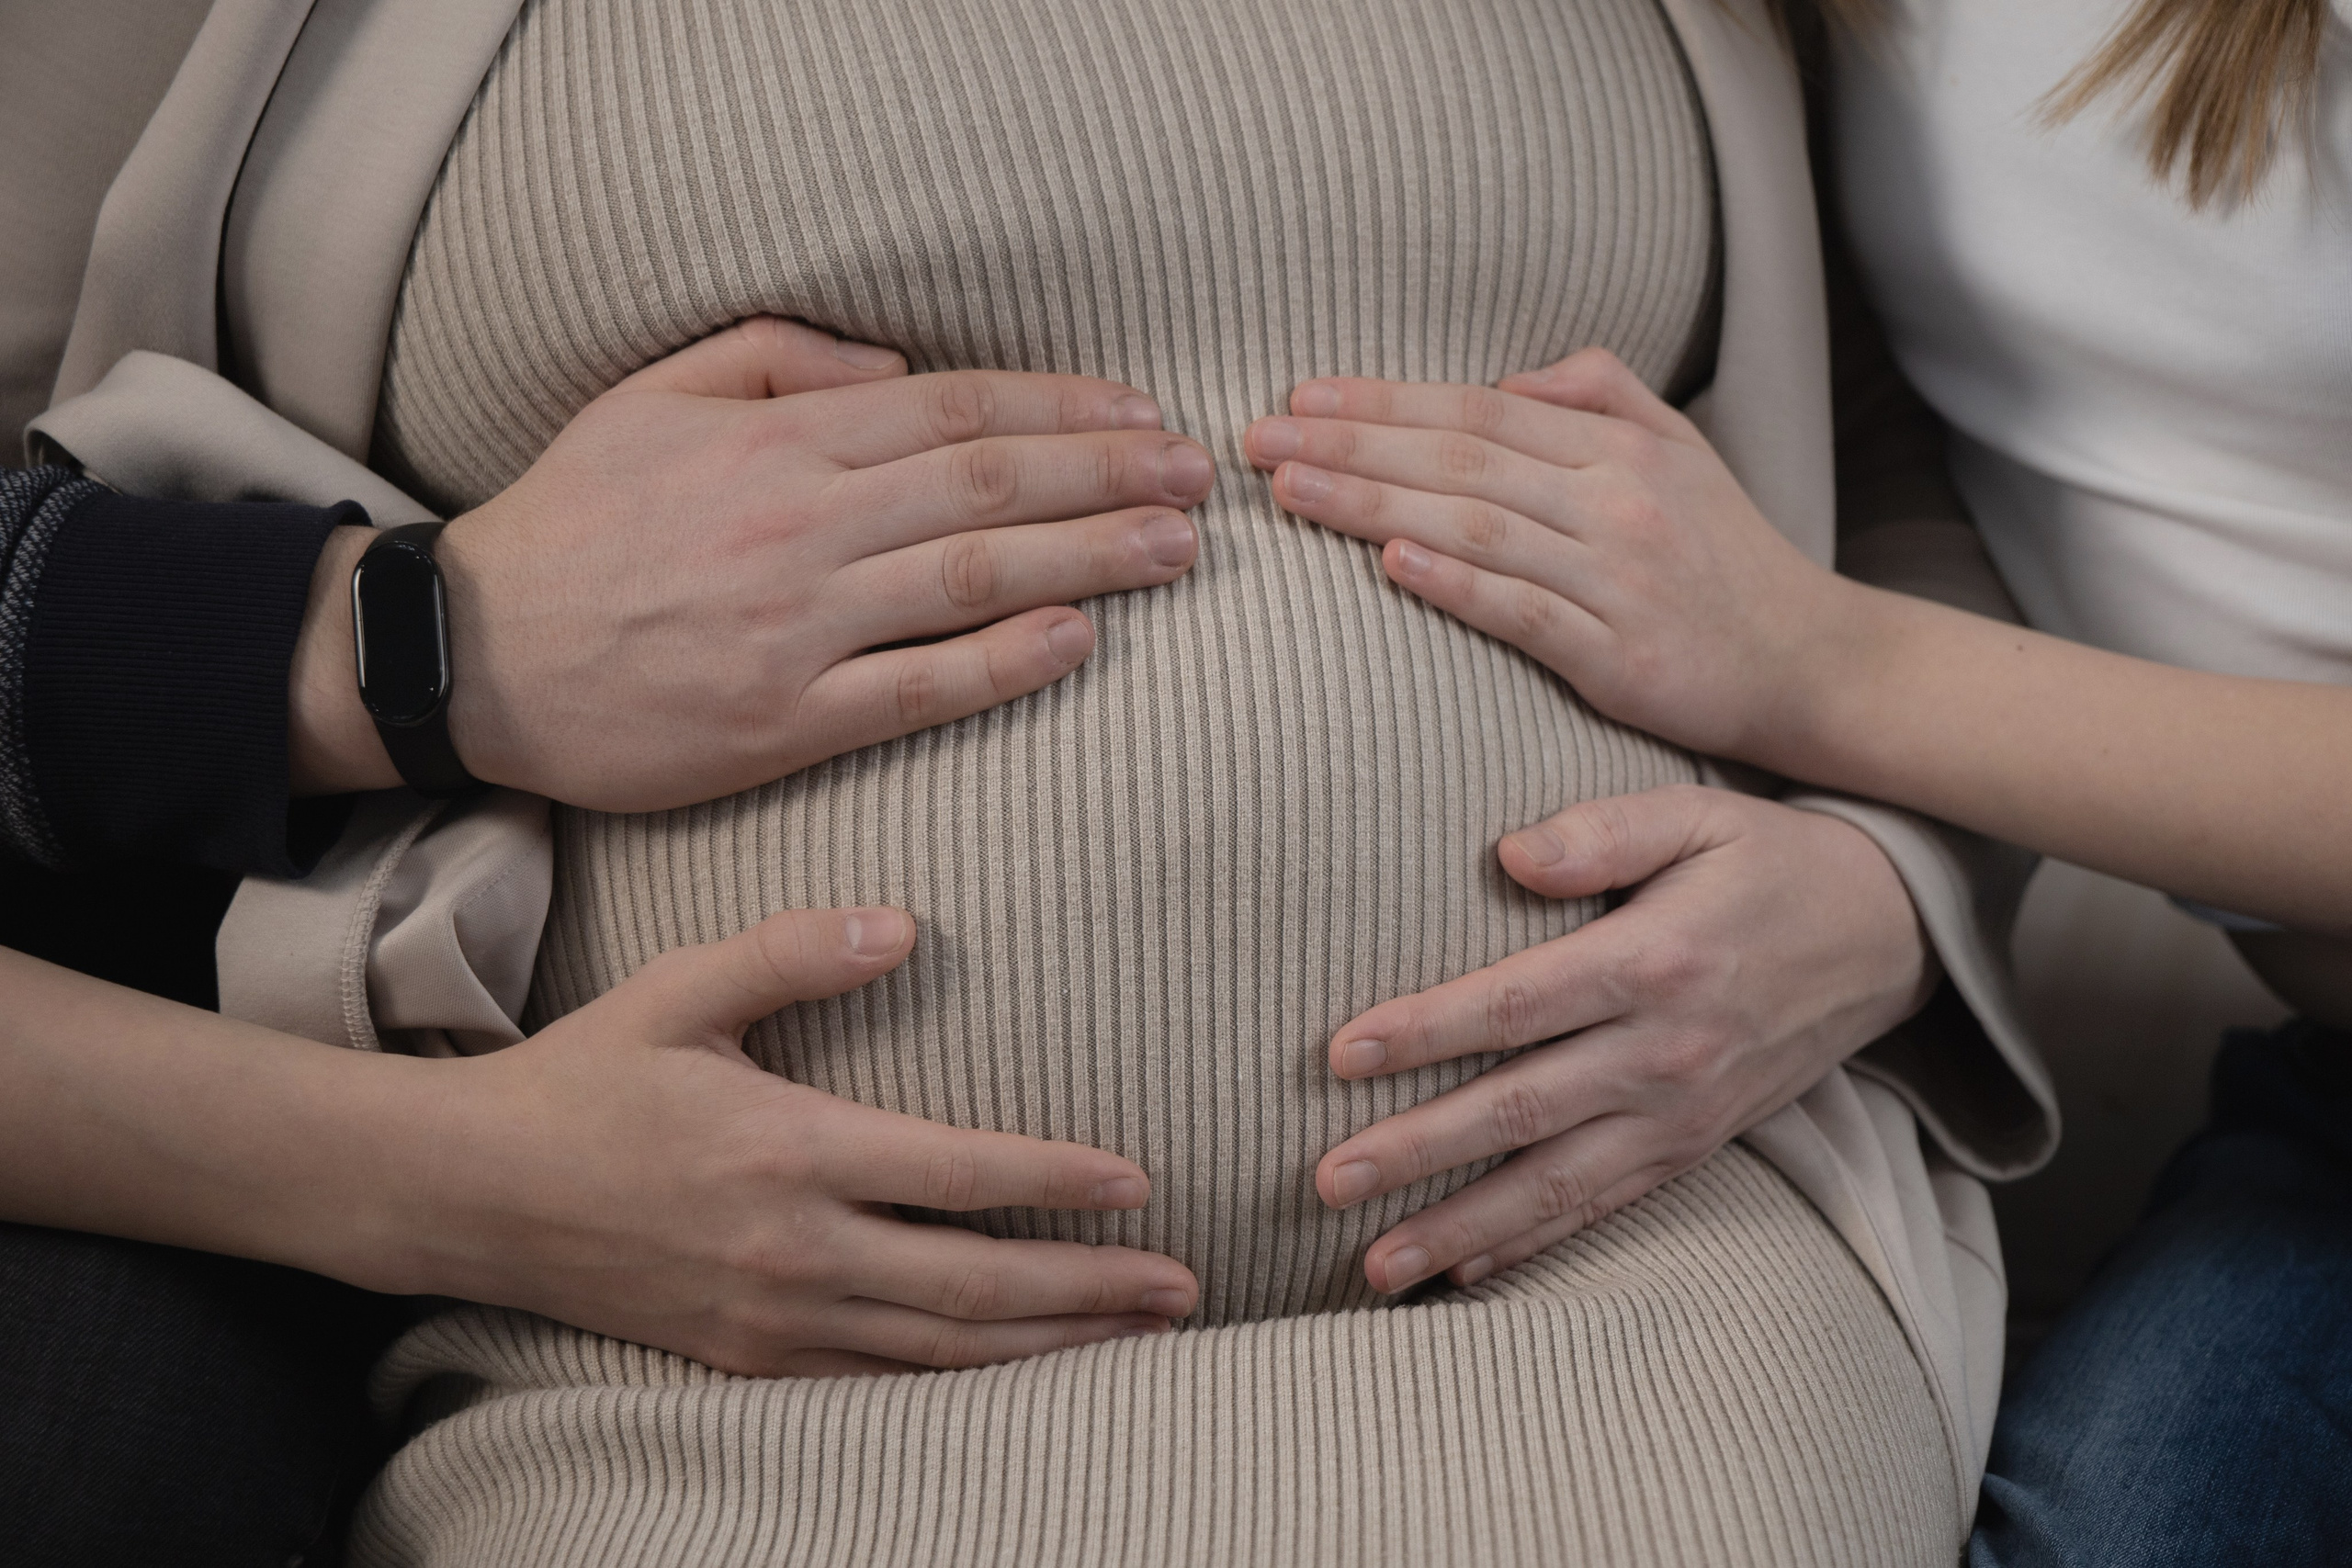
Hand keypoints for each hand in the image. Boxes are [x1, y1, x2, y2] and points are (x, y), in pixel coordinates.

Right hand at [293, 317, 1212, 807]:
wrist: (471, 657)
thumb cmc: (573, 523)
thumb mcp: (651, 396)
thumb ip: (773, 357)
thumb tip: (894, 367)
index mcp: (774, 440)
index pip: (952, 409)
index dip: (1060, 405)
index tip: (1139, 412)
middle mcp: (798, 524)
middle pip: (988, 486)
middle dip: (1108, 471)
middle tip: (1197, 475)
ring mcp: (795, 628)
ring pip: (974, 579)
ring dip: (1091, 559)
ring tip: (1176, 548)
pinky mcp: (782, 722)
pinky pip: (920, 688)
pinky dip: (1007, 662)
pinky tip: (1080, 639)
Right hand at [398, 905, 1198, 1376]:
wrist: (471, 1193)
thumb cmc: (585, 1077)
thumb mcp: (679, 989)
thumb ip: (793, 952)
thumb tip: (905, 923)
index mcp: (788, 1148)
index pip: (958, 1174)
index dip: (1059, 1181)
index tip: (1141, 1182)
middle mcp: (791, 1247)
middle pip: (975, 1283)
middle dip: (1090, 1291)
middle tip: (1183, 1288)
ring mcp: (770, 1316)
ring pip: (940, 1350)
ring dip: (1049, 1347)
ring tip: (1138, 1338)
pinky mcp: (746, 1357)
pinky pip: (877, 1382)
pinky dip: (961, 1382)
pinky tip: (1020, 1372)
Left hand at [1242, 348, 1848, 766]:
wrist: (1816, 664)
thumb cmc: (1730, 559)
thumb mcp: (1683, 450)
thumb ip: (1603, 394)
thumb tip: (1516, 376)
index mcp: (1618, 448)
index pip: (1479, 409)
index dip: (1385, 398)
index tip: (1301, 395)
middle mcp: (1614, 501)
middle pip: (1462, 457)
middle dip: (1352, 441)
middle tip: (1258, 436)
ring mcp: (1616, 578)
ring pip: (1477, 525)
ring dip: (1376, 502)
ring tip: (1292, 488)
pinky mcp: (1618, 655)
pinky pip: (1523, 612)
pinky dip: (1455, 584)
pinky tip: (1390, 562)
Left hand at [1312, 785, 1931, 1292]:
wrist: (1888, 935)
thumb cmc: (1769, 861)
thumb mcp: (1696, 813)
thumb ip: (1600, 830)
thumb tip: (1508, 854)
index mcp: (1652, 962)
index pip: (1515, 1007)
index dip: (1423, 1032)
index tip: (1339, 1056)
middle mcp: (1665, 1052)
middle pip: (1519, 1112)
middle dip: (1417, 1152)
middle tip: (1327, 1180)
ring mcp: (1682, 1113)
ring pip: (1555, 1184)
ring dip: (1460, 1229)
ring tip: (1375, 1266)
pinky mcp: (1697, 1146)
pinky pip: (1605, 1205)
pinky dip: (1535, 1245)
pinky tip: (1466, 1270)